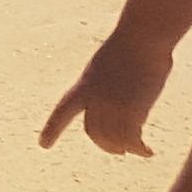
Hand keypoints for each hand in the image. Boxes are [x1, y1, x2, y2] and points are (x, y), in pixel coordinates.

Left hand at [45, 30, 172, 155]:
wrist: (140, 39)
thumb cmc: (127, 48)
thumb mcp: (105, 66)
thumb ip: (104, 84)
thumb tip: (114, 98)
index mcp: (83, 85)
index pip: (62, 111)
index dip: (52, 129)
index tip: (43, 145)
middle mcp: (94, 98)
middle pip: (93, 133)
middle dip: (104, 145)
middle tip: (118, 151)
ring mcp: (112, 104)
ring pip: (112, 139)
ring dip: (123, 148)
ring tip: (135, 150)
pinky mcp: (132, 109)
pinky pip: (131, 139)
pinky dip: (139, 149)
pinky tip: (148, 152)